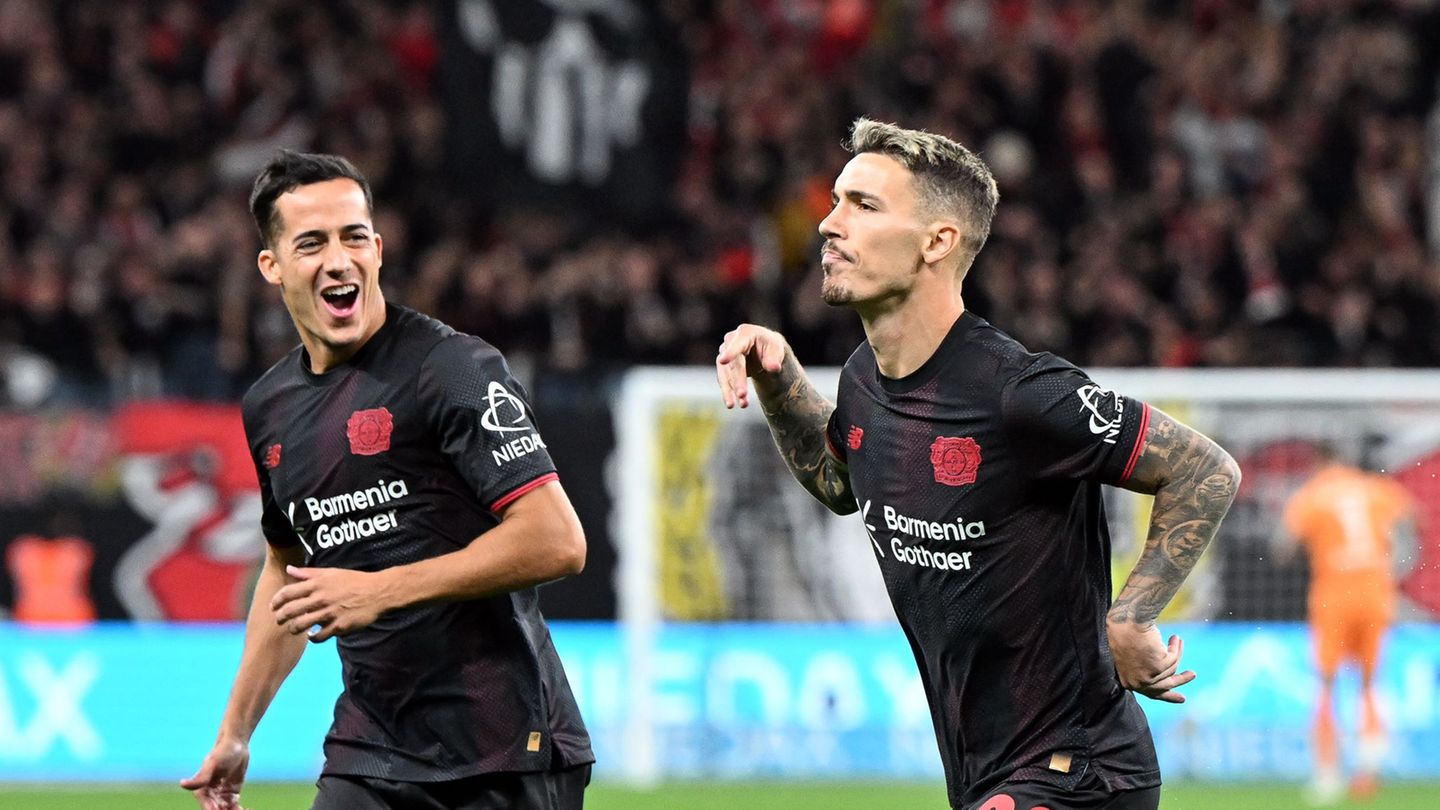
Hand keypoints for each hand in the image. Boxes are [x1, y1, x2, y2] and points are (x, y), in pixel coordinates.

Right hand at [180, 737, 248, 809]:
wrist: (236, 743)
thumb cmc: (222, 751)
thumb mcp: (212, 764)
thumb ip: (201, 777)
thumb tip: (182, 784)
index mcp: (202, 790)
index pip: (207, 807)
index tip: (222, 809)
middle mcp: (210, 794)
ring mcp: (221, 795)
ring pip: (225, 809)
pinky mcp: (232, 793)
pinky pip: (234, 806)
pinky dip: (238, 809)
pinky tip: (247, 809)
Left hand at [271, 565, 392, 641]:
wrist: (377, 592)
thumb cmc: (353, 581)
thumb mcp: (330, 572)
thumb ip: (308, 573)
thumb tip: (289, 569)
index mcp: (317, 584)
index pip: (288, 593)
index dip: (276, 601)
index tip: (273, 606)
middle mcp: (321, 598)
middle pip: (290, 611)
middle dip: (280, 617)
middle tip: (279, 620)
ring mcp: (329, 613)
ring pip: (301, 625)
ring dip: (293, 629)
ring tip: (294, 629)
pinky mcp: (339, 626)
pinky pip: (318, 636)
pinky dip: (312, 638)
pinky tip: (312, 635)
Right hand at [715, 324, 787, 408]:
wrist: (763, 350)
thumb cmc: (770, 347)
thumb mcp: (776, 350)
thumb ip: (774, 359)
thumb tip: (773, 368)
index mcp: (745, 333)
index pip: (737, 344)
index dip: (731, 352)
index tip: (723, 360)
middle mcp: (731, 341)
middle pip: (734, 363)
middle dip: (738, 380)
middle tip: (742, 394)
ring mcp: (724, 353)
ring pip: (725, 374)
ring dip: (731, 390)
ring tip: (742, 404)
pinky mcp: (723, 366)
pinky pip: (724, 380)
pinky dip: (729, 392)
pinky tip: (734, 404)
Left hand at [1105, 619, 1194, 702]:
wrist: (1125, 621)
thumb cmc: (1122, 632)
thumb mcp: (1129, 655)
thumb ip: (1140, 666)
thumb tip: (1157, 670)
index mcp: (1127, 682)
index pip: (1150, 692)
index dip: (1166, 694)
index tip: (1181, 697)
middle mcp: (1137, 683)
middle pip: (1164, 686)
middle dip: (1180, 681)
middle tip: (1192, 675)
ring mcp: (1147, 677)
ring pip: (1171, 669)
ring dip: (1177, 653)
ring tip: (1179, 641)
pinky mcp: (1158, 667)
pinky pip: (1174, 658)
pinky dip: (1176, 647)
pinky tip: (1175, 638)